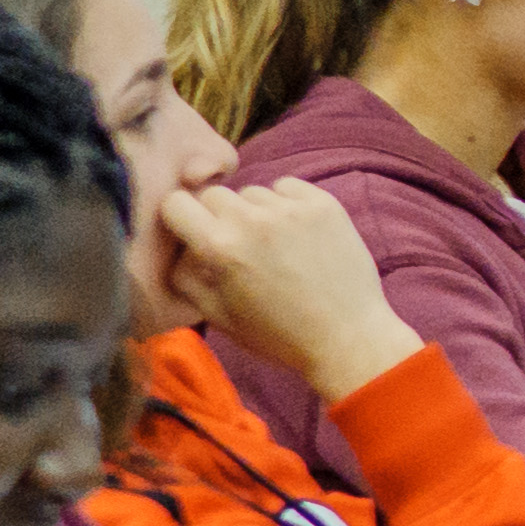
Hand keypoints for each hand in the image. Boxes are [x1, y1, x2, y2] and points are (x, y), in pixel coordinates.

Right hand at [149, 178, 423, 398]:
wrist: (348, 338)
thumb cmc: (278, 335)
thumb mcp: (217, 314)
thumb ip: (184, 275)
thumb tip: (176, 247)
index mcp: (220, 247)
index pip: (176, 203)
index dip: (180, 220)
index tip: (192, 234)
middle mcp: (253, 220)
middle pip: (213, 195)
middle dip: (216, 217)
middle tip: (237, 247)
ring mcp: (291, 209)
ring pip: (252, 192)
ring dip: (254, 212)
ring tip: (273, 246)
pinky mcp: (324, 204)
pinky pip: (287, 187)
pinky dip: (286, 204)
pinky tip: (296, 235)